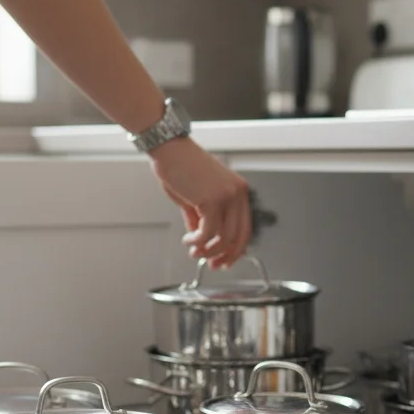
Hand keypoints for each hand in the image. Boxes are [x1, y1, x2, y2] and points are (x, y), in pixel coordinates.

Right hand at [149, 137, 250, 268]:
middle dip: (224, 256)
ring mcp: (227, 196)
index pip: (245, 229)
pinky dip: (197, 242)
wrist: (169, 148)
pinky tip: (188, 240)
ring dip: (207, 251)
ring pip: (224, 238)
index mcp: (238, 192)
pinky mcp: (212, 199)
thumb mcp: (196, 198)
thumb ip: (202, 220)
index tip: (224, 261)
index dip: (235, 251)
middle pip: (238, 238)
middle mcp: (237, 194)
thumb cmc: (181, 166)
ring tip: (194, 251)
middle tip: (211, 265)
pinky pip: (208, 232)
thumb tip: (203, 241)